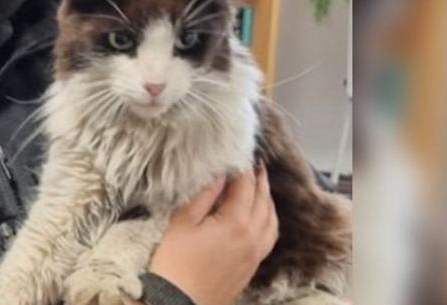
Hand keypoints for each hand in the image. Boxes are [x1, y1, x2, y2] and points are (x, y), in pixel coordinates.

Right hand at [147, 168, 278, 304]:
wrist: (179, 303)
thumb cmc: (175, 262)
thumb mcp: (182, 222)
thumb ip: (203, 195)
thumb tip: (219, 174)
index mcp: (236, 223)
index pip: (246, 187)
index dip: (243, 169)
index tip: (240, 156)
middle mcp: (252, 237)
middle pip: (263, 201)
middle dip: (260, 181)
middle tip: (256, 166)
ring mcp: (255, 253)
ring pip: (271, 220)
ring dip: (268, 200)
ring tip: (262, 187)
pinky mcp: (252, 266)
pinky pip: (270, 237)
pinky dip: (270, 221)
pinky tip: (263, 218)